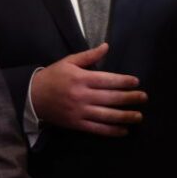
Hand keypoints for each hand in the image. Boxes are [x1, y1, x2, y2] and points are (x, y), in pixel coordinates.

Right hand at [30, 44, 147, 136]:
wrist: (32, 96)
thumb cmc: (52, 77)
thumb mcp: (68, 62)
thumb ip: (88, 56)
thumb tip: (106, 46)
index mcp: (81, 78)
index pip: (108, 80)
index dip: (124, 81)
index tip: (136, 82)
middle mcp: (82, 95)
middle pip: (111, 97)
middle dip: (130, 98)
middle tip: (143, 98)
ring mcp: (79, 111)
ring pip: (107, 115)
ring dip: (125, 116)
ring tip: (138, 116)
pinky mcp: (76, 124)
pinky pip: (97, 129)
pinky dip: (112, 130)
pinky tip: (124, 130)